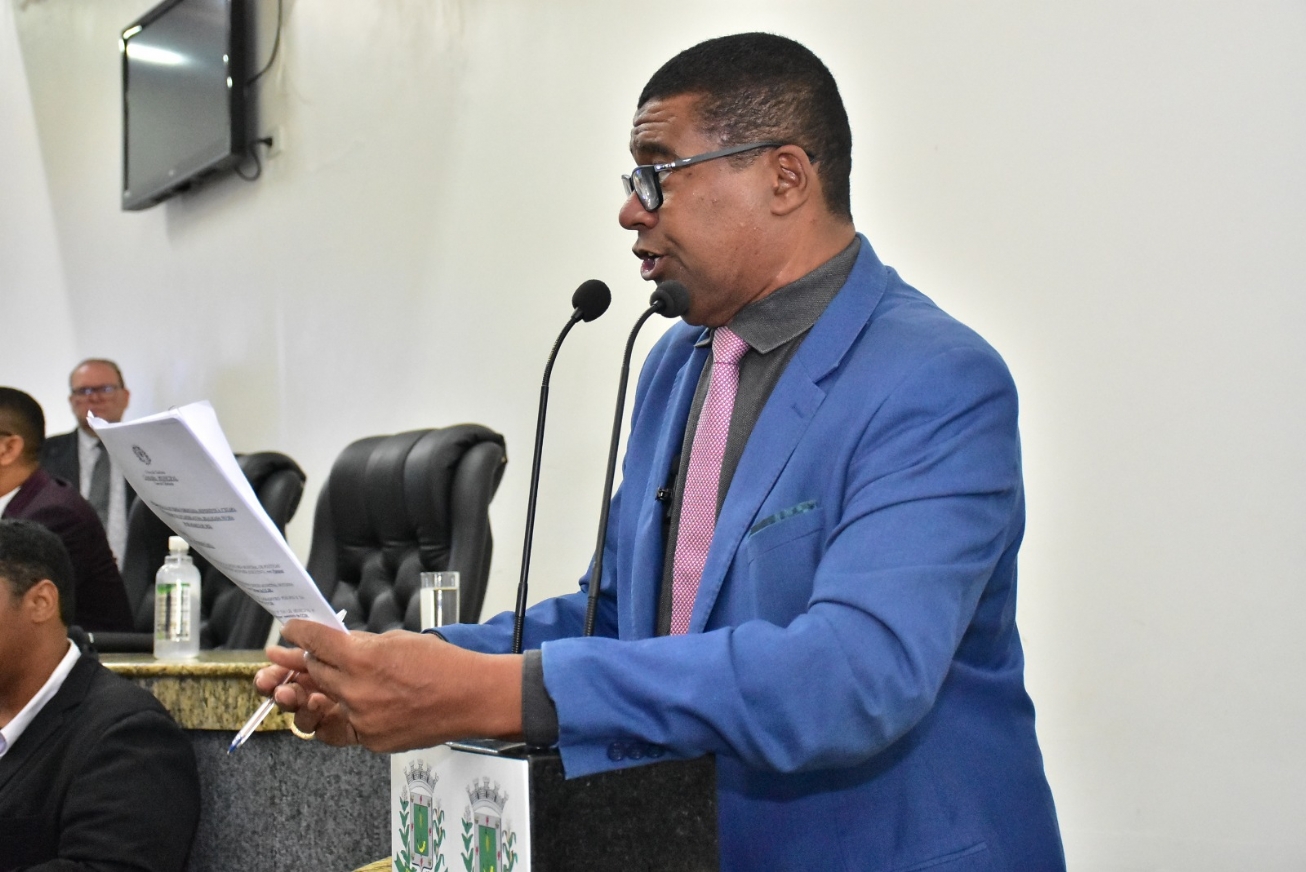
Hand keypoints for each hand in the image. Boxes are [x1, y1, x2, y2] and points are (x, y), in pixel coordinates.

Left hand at [270, 620, 523, 752]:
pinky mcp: (372, 740)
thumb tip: (340, 645)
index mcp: (362, 659)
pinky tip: (358, 702)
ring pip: (327, 702)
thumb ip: (364, 644)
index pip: (317, 643)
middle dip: (309, 661)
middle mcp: (356, 691)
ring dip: (323, 690)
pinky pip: (347, 726)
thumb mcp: (399, 641)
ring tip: (326, 680)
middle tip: (304, 654)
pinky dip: (349, 713)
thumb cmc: (444, 665)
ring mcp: (362, 720)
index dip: (301, 633)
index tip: (292, 629)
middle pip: (316, 672)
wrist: (472, 698)